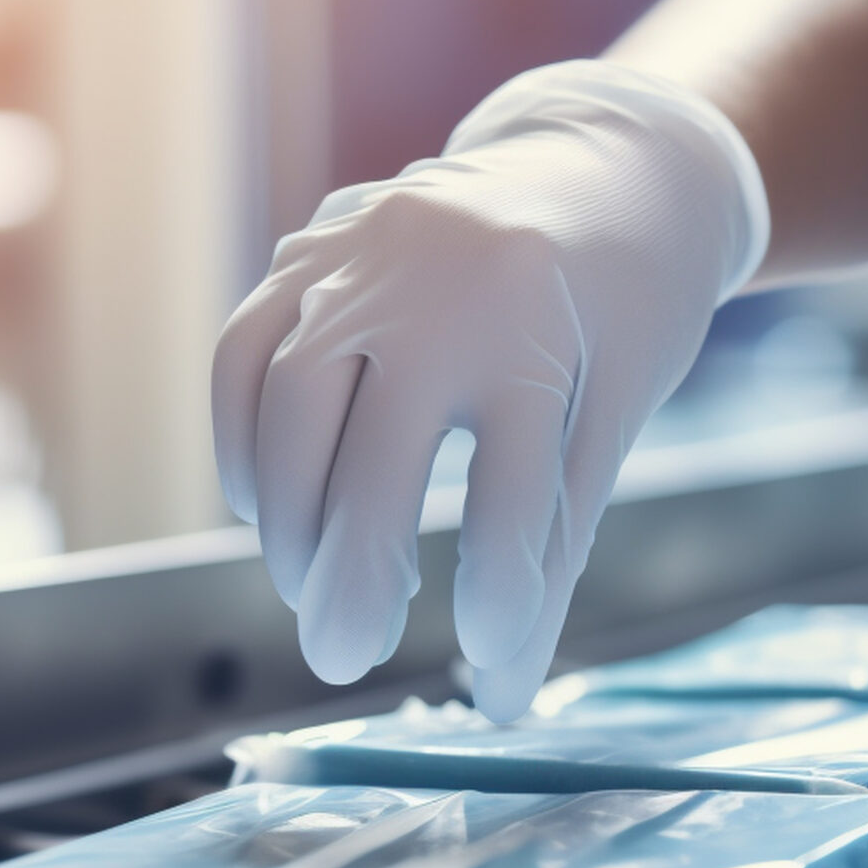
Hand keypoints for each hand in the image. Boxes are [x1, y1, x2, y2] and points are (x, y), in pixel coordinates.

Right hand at [212, 62, 766, 719]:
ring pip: (288, 400)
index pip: (512, 488)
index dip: (499, 589)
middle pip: (374, 450)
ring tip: (310, 590)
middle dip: (349, 570)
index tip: (491, 664)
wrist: (607, 165)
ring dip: (286, 514)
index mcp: (542, 331)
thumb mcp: (612, 420)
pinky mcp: (316, 245)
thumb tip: (499, 702)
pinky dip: (244, 439)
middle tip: (339, 659)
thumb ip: (551, 553)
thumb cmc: (623, 315)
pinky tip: (270, 508)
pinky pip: (245, 350)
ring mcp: (366, 256)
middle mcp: (442, 286)